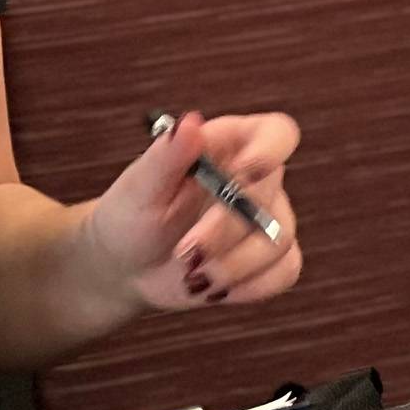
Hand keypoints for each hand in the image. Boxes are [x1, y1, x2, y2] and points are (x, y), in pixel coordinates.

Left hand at [70, 111, 305, 313]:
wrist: (126, 267)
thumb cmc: (132, 215)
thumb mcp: (140, 186)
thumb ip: (167, 155)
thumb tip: (191, 123)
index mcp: (229, 146)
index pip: (276, 133)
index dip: (271, 149)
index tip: (245, 173)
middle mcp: (257, 181)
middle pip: (271, 196)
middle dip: (226, 228)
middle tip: (185, 250)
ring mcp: (268, 222)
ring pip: (278, 240)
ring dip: (232, 264)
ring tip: (189, 274)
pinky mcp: (270, 262)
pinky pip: (283, 272)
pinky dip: (247, 286)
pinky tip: (212, 286)